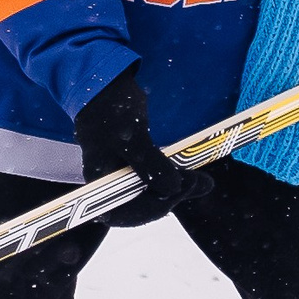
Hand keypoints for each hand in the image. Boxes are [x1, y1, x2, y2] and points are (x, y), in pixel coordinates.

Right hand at [72, 66, 212, 227]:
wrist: (104, 85)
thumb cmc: (112, 109)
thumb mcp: (133, 137)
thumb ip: (151, 165)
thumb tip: (174, 189)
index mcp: (98, 183)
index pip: (123, 214)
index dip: (154, 209)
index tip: (180, 191)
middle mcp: (106, 186)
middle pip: (138, 208)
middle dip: (170, 199)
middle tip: (199, 183)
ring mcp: (119, 177)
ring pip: (148, 197)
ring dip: (174, 191)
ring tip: (200, 181)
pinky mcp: (132, 167)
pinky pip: (152, 183)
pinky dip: (170, 180)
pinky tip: (187, 175)